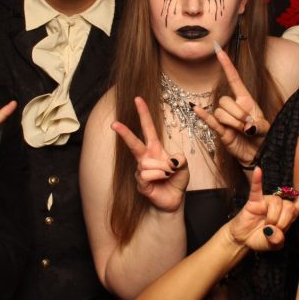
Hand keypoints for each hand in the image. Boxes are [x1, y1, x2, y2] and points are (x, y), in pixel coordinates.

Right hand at [112, 96, 189, 212]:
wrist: (173, 199)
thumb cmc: (176, 180)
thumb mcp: (184, 165)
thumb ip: (180, 159)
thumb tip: (169, 161)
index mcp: (155, 148)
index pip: (149, 128)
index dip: (144, 114)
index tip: (138, 99)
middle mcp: (145, 157)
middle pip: (134, 142)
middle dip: (124, 133)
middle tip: (114, 123)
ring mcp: (141, 169)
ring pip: (149, 163)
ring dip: (163, 169)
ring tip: (167, 176)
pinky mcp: (140, 182)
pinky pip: (148, 174)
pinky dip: (159, 176)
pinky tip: (160, 182)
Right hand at [192, 43, 268, 167]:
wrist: (259, 154)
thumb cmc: (263, 137)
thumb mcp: (266, 128)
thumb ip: (258, 125)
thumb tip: (246, 126)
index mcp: (246, 100)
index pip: (234, 79)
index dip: (227, 66)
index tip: (220, 51)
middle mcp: (234, 106)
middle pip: (225, 100)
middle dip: (238, 113)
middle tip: (248, 125)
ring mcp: (225, 118)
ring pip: (220, 112)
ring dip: (232, 122)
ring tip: (242, 132)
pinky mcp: (221, 131)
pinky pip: (211, 121)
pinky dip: (203, 115)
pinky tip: (196, 109)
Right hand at [227, 168, 298, 250]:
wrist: (243, 239)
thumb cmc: (261, 239)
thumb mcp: (274, 245)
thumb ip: (277, 241)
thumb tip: (273, 231)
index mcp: (290, 214)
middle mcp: (281, 204)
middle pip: (290, 207)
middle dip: (283, 223)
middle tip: (274, 231)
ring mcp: (268, 201)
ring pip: (277, 204)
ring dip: (272, 219)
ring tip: (265, 227)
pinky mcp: (255, 200)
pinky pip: (257, 188)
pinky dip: (257, 180)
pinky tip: (258, 170)